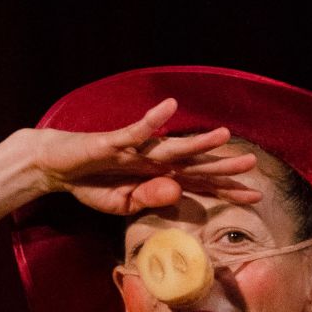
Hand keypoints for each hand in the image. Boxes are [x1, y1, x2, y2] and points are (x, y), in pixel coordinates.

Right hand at [33, 99, 260, 214]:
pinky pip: (135, 131)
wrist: (55, 167)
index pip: (199, 185)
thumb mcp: (122, 204)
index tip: (256, 197)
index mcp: (159, 177)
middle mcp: (153, 160)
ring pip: (172, 146)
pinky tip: (169, 108)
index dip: (226, 190)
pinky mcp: (113, 141)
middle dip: (222, 166)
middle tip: (252, 164)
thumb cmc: (92, 184)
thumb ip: (149, 200)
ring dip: (197, 141)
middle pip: (194, 164)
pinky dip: (152, 121)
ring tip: (224, 136)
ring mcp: (135, 149)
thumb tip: (176, 192)